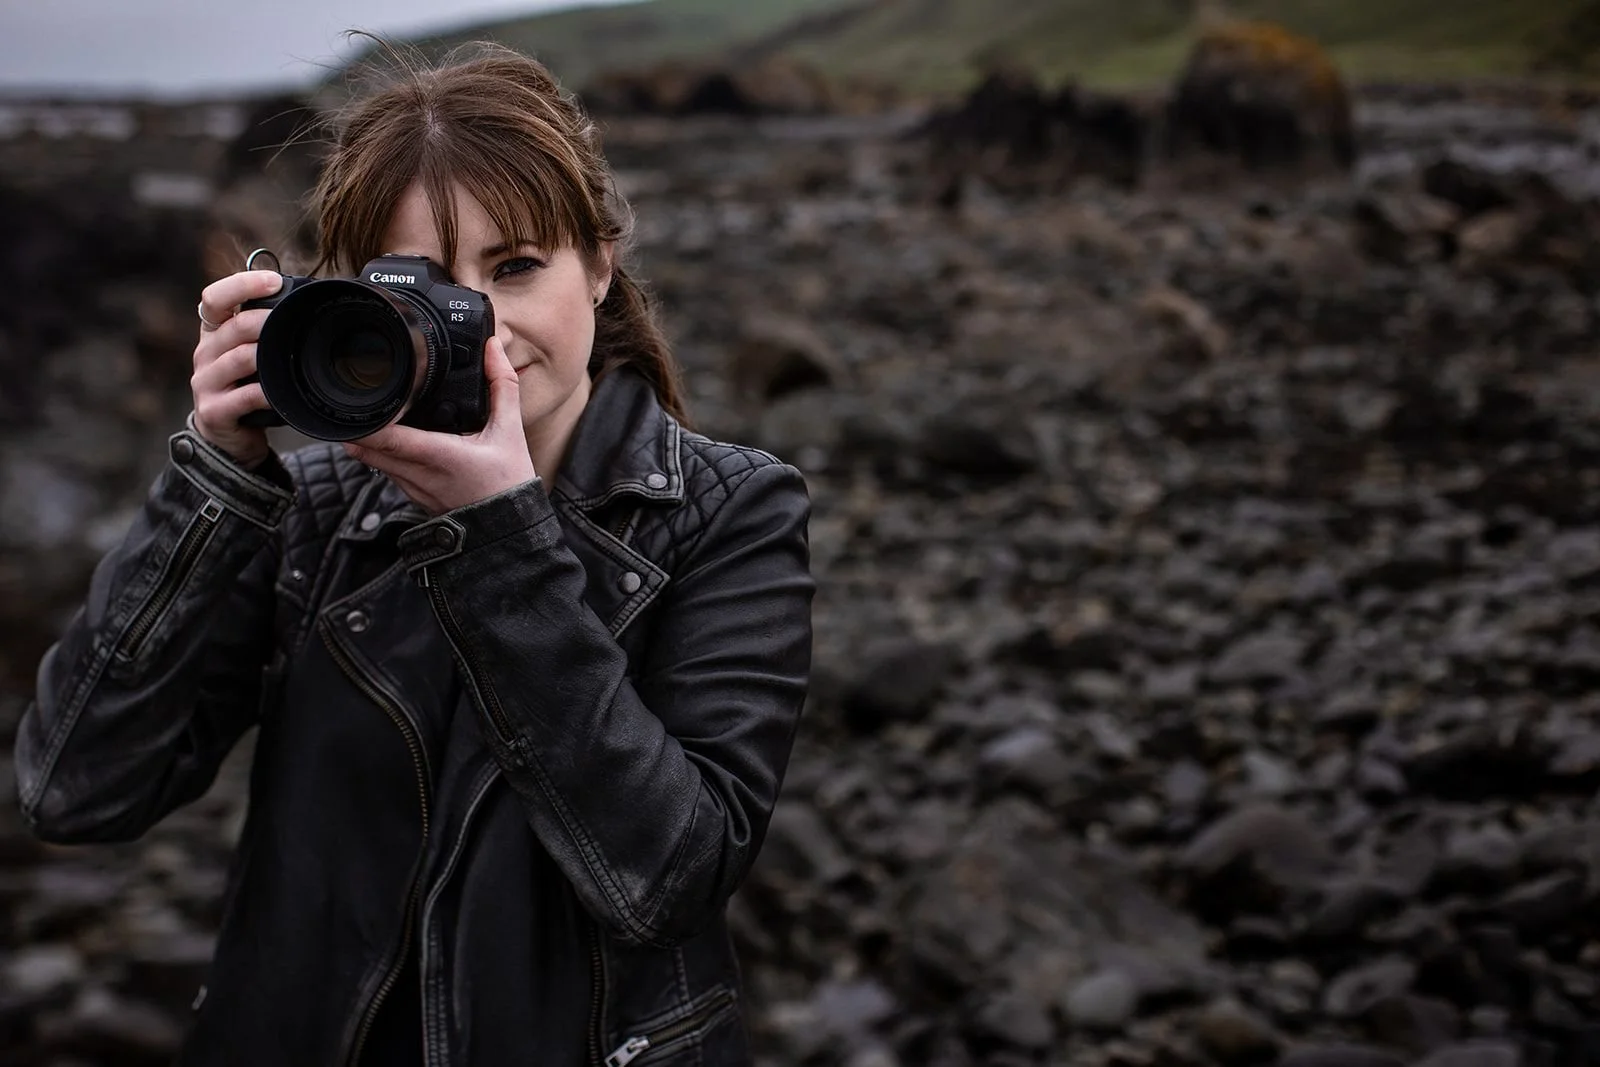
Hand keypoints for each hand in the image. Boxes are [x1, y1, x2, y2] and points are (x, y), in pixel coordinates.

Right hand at [191, 270, 283, 467]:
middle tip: (291, 319)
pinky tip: (282, 391)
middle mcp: (204, 353)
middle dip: (265, 320)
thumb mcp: (249, 355)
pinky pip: (245, 397)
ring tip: (288, 352)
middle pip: (233, 327)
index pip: (214, 297)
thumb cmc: (245, 388)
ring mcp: (205, 383)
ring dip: (267, 353)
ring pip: (239, 358)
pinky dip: (267, 392)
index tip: (273, 281)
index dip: (241, 284)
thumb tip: (304, 303)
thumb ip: (264, 331)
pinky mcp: (214, 411)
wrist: (229, 438)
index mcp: (213, 333)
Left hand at [343, 337, 535, 515]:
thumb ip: (501, 386)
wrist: (508, 528)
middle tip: (351, 399)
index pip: (388, 438)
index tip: (354, 402)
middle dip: (356, 425)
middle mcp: (419, 475)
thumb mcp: (510, 431)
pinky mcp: (413, 497)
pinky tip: (392, 440)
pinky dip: (382, 455)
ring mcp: (412, 489)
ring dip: (367, 440)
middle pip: (367, 449)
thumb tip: (493, 349)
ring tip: (369, 414)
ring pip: (373, 462)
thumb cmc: (509, 483)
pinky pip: (387, 472)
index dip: (365, 421)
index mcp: (439, 455)